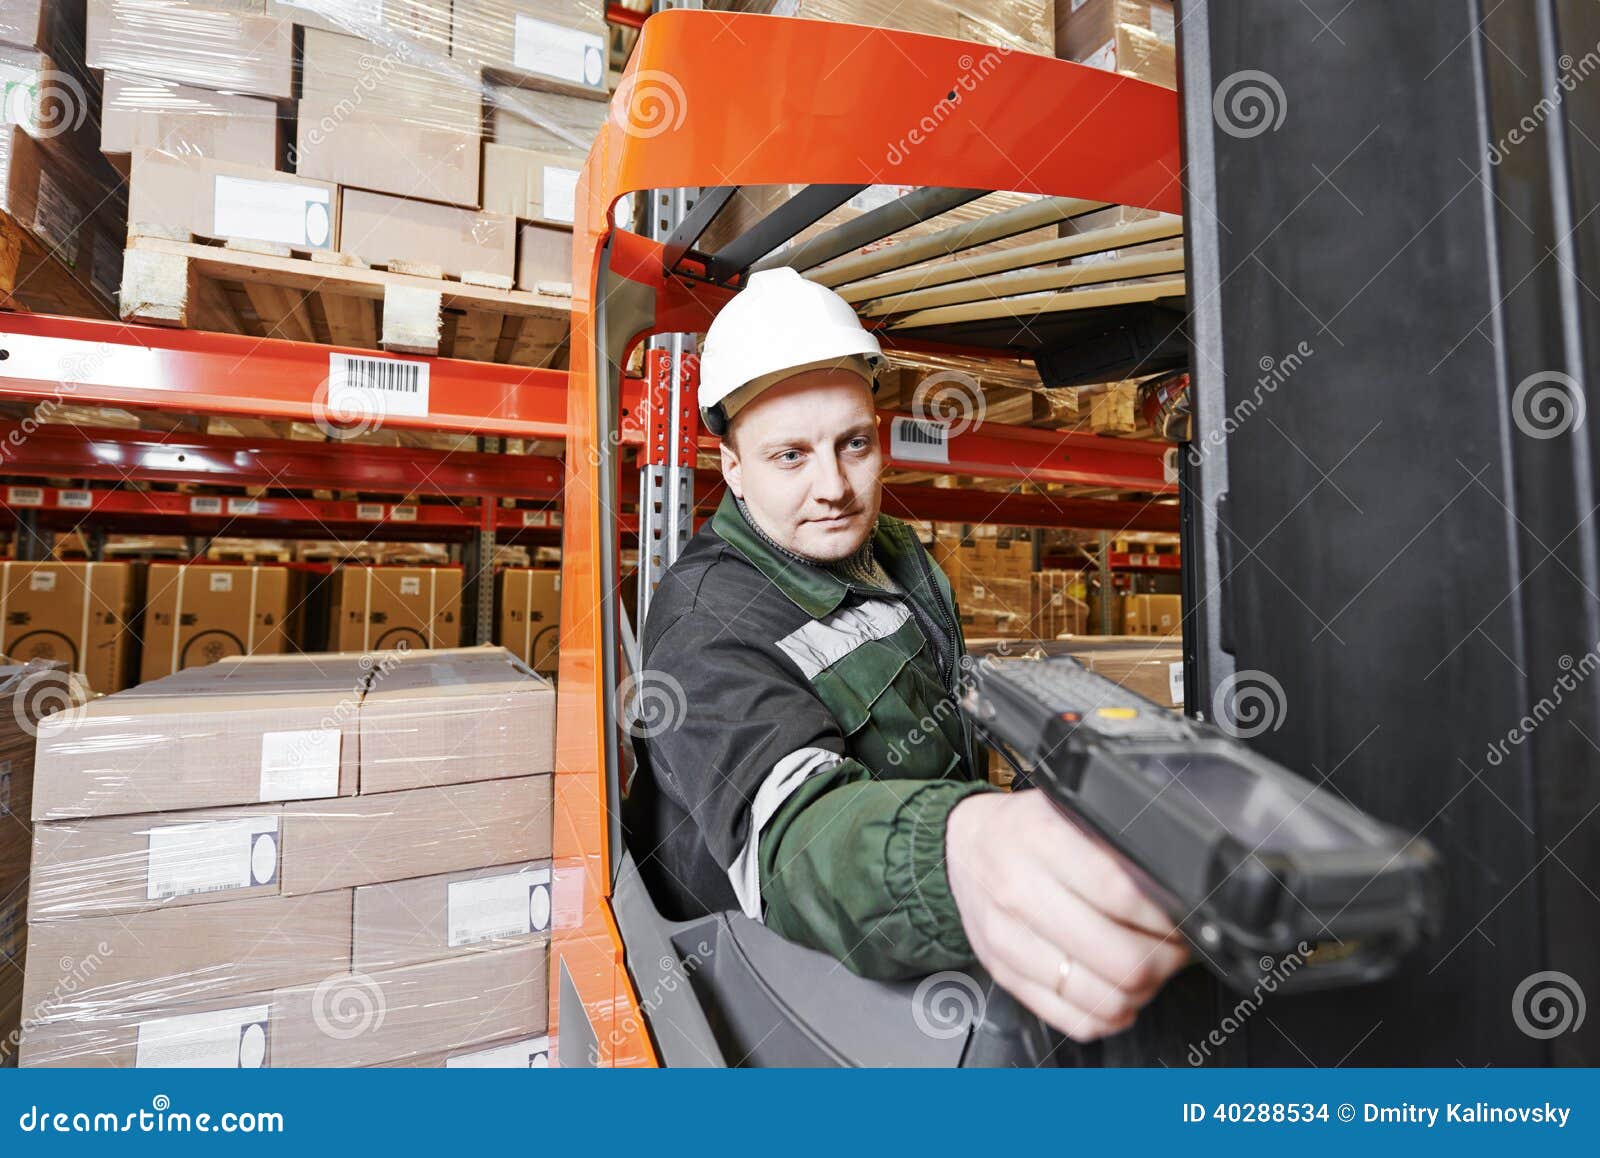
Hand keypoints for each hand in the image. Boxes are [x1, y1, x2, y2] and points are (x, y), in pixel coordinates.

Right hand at [945, 789, 1189, 1041]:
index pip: (1120, 893)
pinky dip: (1108, 1016)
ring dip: (1140, 993)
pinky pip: (1071, 1019)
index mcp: (1040, 839)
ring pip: (1098, 997)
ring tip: (1148, 971)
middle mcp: (1018, 890)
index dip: (1164, 917)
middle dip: (1163, 961)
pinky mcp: (1003, 973)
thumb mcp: (1068, 811)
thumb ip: (1114, 842)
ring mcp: (1008, 939)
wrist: (964, 847)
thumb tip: (1173, 885)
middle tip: (1174, 950)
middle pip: (1116, 956)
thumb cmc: (1024, 830)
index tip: (1182, 919)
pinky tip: (1118, 995)